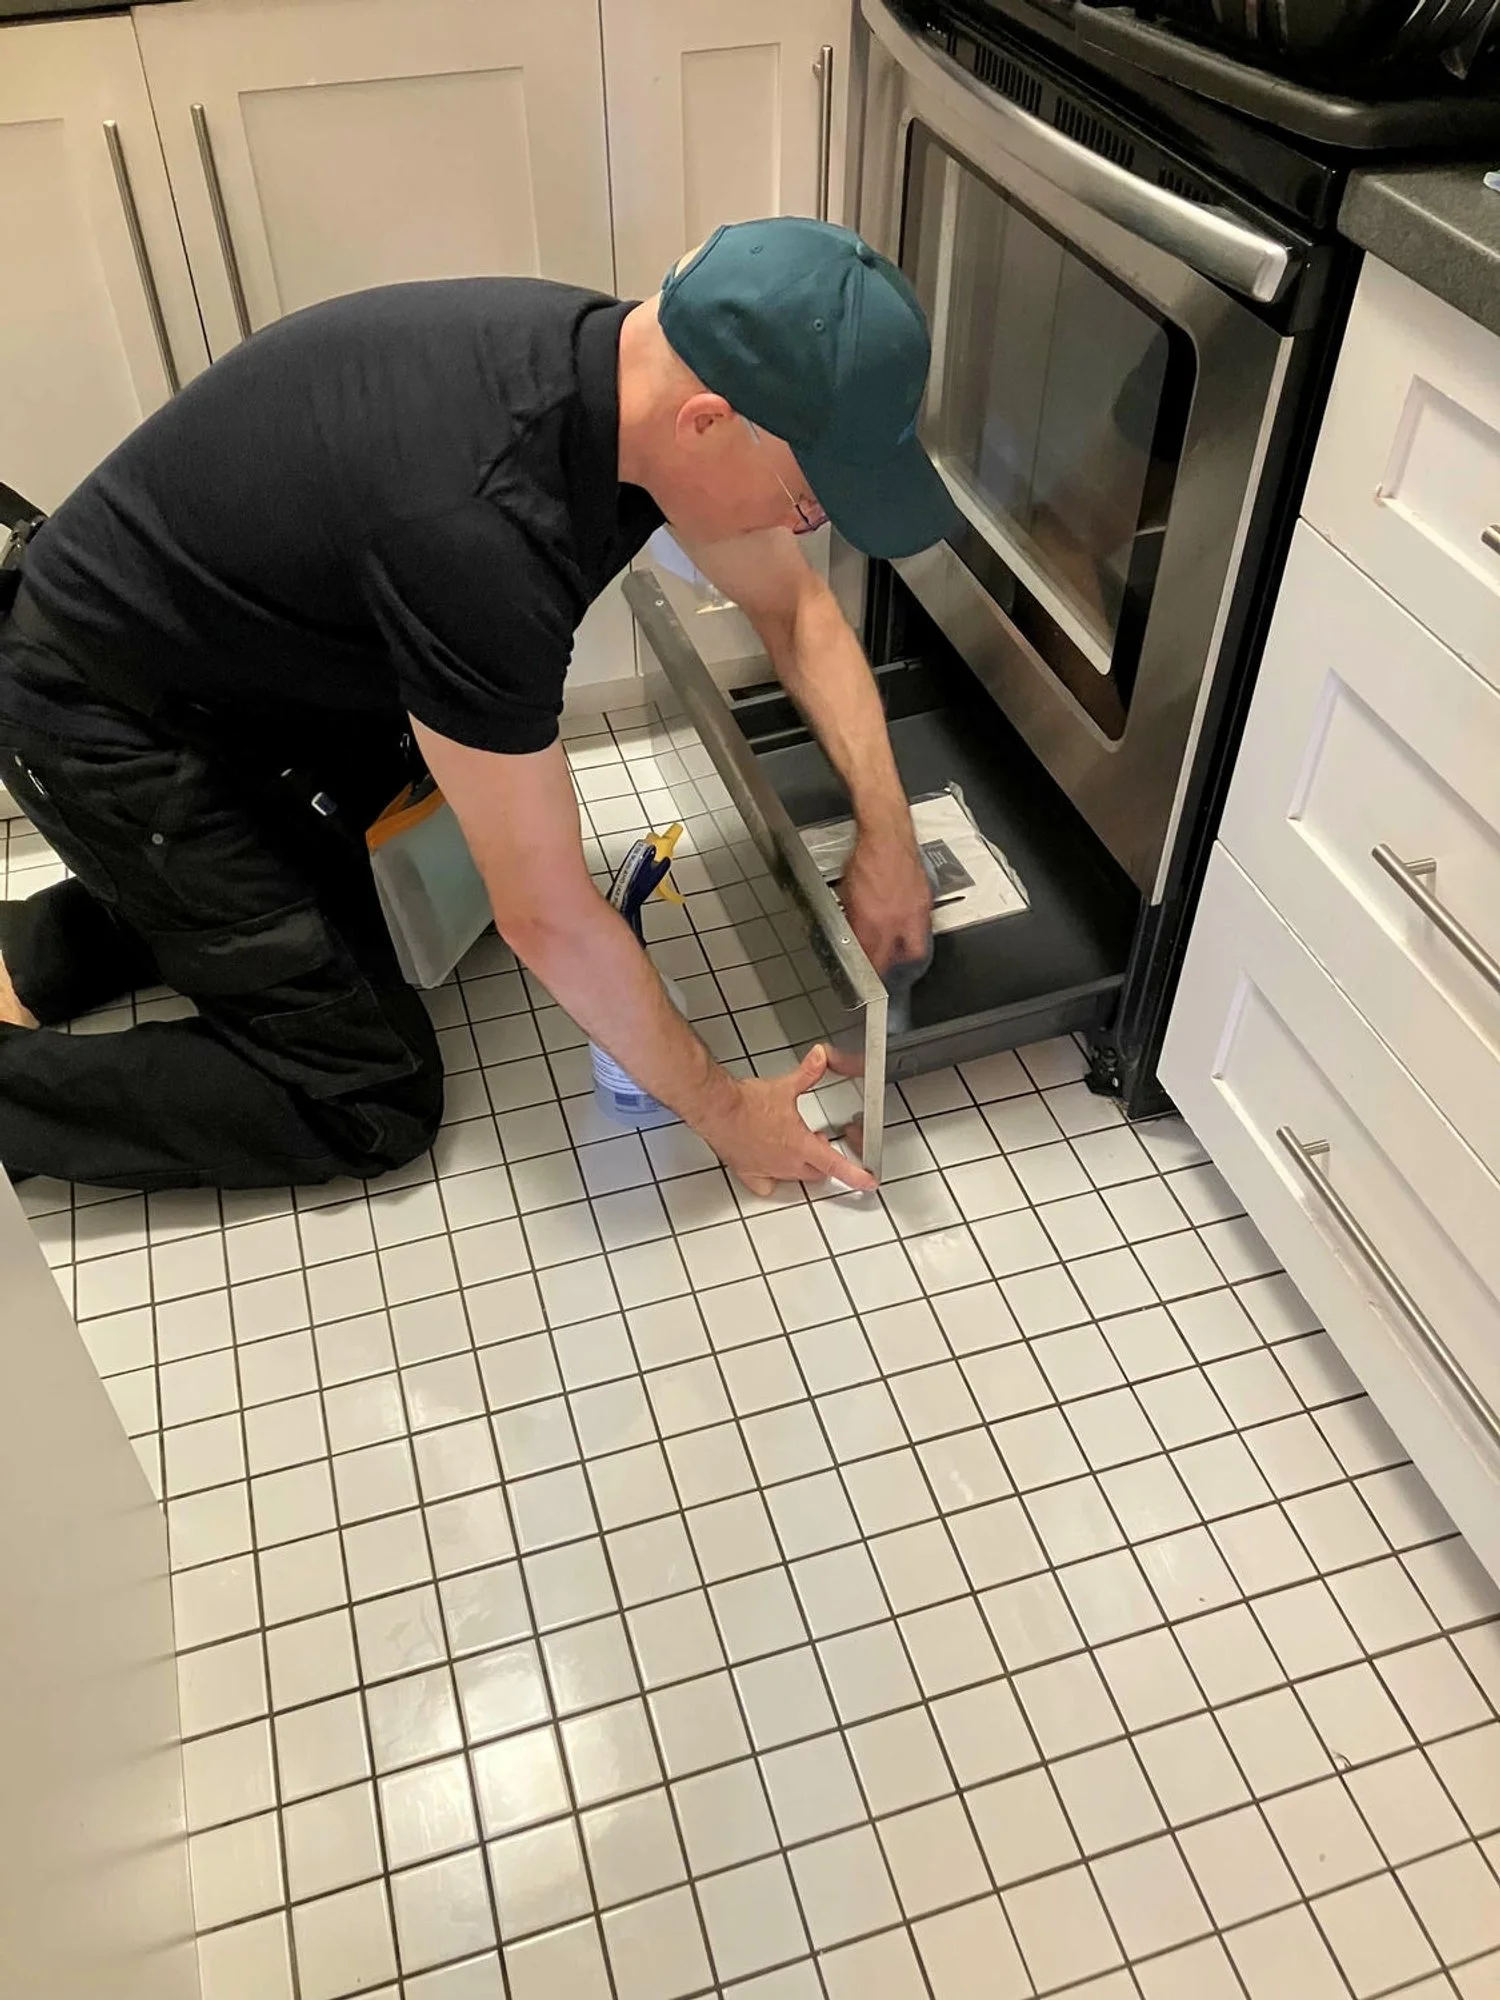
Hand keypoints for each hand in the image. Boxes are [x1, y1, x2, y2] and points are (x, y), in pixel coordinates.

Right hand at [696, 1045, 876, 1196]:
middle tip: (820, 1144)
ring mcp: (767, 1169)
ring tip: (796, 1147)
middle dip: (822, 1161)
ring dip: (800, 1165)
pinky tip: (770, 1167)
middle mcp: (785, 1162)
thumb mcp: (785, 1087)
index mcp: (800, 1144)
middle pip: (816, 1172)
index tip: (868, 1182)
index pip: (836, 1165)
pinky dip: (771, 1179)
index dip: (855, 1175)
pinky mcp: (748, 1171)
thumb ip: (808, 1074)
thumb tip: (820, 1058)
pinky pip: (765, 1184)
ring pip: (793, 1177)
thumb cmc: (745, 1103)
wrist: (717, 1109)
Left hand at [839, 830, 931, 975]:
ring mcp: (914, 912)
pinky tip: (907, 931)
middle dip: (893, 971)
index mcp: (873, 920)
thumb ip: (853, 919)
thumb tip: (854, 935)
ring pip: (916, 948)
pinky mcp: (926, 902)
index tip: (867, 976)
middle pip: (899, 961)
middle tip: (886, 972)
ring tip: (898, 956)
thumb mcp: (848, 893)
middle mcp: (896, 920)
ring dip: (906, 955)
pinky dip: (915, 934)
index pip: (873, 959)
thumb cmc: (866, 857)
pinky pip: (923, 928)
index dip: (870, 972)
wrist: (887, 834)